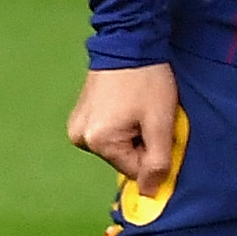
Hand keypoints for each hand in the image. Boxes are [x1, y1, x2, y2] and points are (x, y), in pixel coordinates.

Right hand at [70, 63, 181, 195]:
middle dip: (142, 142)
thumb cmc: (148, 81)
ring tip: (138, 106)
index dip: (154, 154)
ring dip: (133, 133)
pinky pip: (108, 133)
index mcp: (98, 141)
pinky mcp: (80, 115)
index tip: (160, 128)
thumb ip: (157, 162)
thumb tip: (148, 194)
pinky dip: (122, 125)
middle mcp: (80, 138)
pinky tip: (128, 104)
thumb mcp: (160, 123)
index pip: (135, 170)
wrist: (129, 41)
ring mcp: (76, 125)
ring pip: (116, 146)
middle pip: (123, 158)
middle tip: (150, 114)